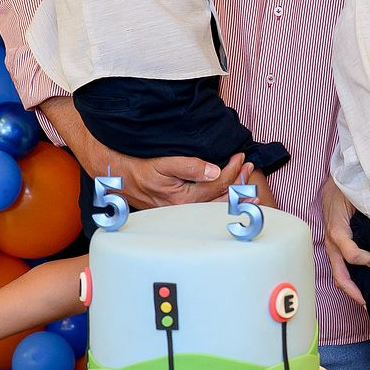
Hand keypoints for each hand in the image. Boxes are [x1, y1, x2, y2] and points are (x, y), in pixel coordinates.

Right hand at [110, 150, 242, 209]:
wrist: (119, 178)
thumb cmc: (139, 169)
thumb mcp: (163, 163)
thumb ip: (189, 166)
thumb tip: (214, 171)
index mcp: (183, 199)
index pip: (218, 184)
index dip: (232, 170)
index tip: (240, 156)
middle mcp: (186, 210)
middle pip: (222, 199)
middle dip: (239, 183)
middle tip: (250, 169)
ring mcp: (183, 213)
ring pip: (216, 206)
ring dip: (234, 194)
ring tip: (248, 186)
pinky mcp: (180, 212)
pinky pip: (207, 208)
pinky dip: (221, 200)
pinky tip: (230, 197)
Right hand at [321, 178, 369, 307]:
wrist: (333, 184)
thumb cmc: (347, 191)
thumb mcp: (358, 199)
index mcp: (337, 232)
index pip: (351, 255)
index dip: (368, 262)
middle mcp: (332, 243)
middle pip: (339, 276)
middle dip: (354, 293)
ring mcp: (332, 247)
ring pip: (338, 275)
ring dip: (352, 290)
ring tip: (367, 301)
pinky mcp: (335, 248)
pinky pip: (341, 268)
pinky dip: (351, 279)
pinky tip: (364, 285)